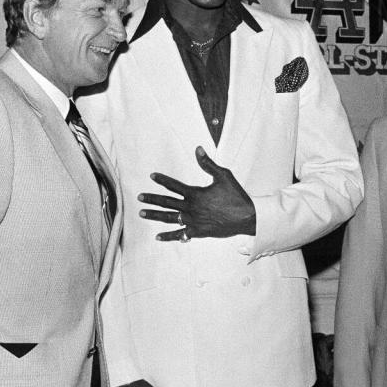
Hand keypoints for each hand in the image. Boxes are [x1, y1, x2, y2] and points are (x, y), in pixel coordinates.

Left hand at [139, 146, 255, 240]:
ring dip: (155, 215)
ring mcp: (193, 221)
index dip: (162, 180)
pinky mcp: (198, 232)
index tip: (152, 176)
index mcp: (196, 194)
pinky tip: (158, 237)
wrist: (246, 218)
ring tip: (142, 213)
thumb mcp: (223, 176)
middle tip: (139, 197)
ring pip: (169, 218)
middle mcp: (191, 208)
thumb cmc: (236, 196)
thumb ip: (208, 164)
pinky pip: (180, 234)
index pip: (174, 186)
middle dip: (152, 199)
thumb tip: (198, 149)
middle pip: (167, 203)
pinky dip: (169, 236)